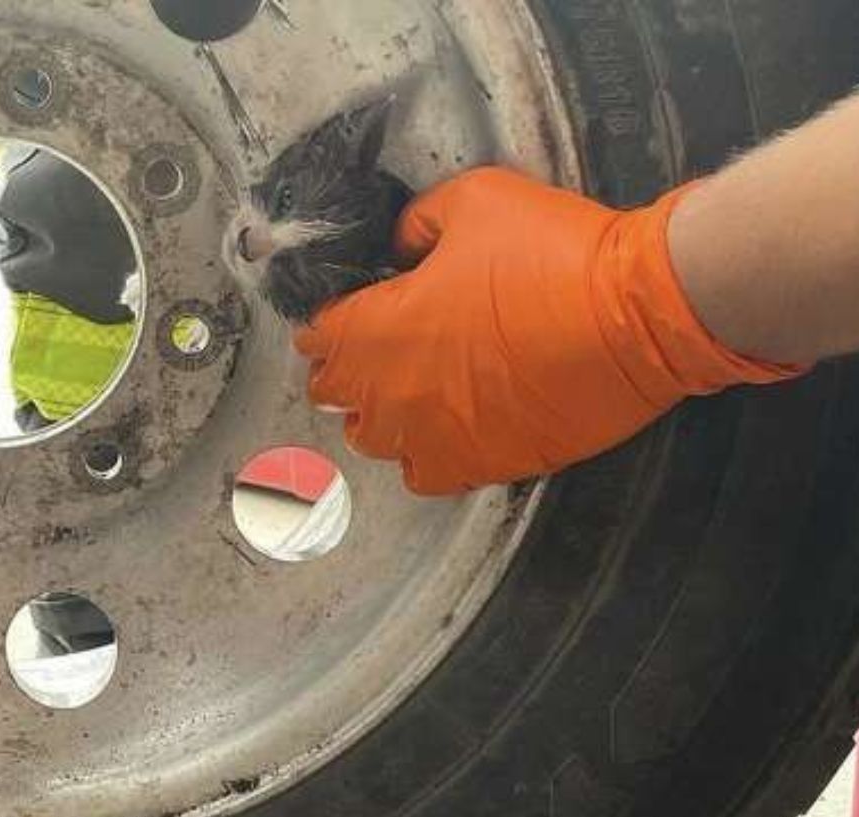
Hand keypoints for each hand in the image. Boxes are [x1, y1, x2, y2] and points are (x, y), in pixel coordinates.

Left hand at [296, 168, 802, 494]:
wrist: (638, 315)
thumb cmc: (557, 254)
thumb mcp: (476, 201)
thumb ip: (419, 224)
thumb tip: (401, 248)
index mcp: (382, 329)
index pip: (318, 338)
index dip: (328, 323)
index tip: (345, 315)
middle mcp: (394, 394)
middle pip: (335, 395)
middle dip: (347, 369)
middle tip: (375, 348)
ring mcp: (433, 437)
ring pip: (372, 441)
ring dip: (380, 415)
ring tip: (408, 392)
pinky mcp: (477, 466)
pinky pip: (422, 476)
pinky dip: (422, 455)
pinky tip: (443, 430)